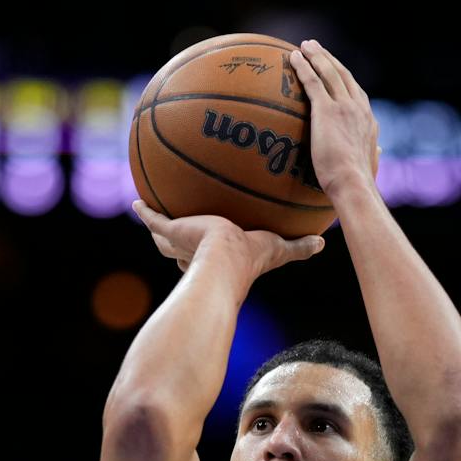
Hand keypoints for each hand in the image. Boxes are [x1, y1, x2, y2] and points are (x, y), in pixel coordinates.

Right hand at [131, 200, 323, 275]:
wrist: (227, 260)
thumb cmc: (252, 260)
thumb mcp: (279, 249)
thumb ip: (298, 247)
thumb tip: (323, 243)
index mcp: (215, 260)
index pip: (206, 258)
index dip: (204, 254)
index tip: (207, 245)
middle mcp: (194, 254)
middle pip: (180, 250)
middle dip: (177, 243)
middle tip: (176, 229)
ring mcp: (180, 243)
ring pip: (163, 236)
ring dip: (157, 227)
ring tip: (151, 211)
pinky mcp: (172, 231)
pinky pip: (153, 220)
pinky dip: (145, 212)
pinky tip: (138, 201)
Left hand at [289, 39, 378, 201]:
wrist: (353, 184)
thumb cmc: (358, 182)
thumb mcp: (370, 164)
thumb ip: (372, 152)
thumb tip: (378, 150)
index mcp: (368, 119)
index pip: (355, 90)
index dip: (343, 76)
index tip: (333, 67)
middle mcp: (359, 107)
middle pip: (342, 75)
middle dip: (328, 58)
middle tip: (315, 47)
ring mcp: (344, 106)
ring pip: (329, 72)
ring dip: (316, 55)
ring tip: (304, 46)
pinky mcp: (327, 110)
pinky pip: (313, 82)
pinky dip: (303, 67)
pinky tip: (293, 58)